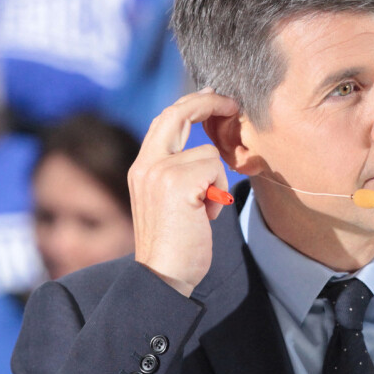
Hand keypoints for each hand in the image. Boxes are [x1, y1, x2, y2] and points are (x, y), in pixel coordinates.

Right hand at [128, 89, 238, 296]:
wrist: (163, 276)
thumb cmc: (174, 244)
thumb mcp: (167, 201)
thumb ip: (176, 172)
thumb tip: (204, 150)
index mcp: (141, 169)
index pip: (164, 121)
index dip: (190, 105)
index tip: (211, 97)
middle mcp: (145, 165)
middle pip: (177, 113)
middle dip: (209, 103)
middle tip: (231, 104)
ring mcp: (158, 172)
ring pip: (208, 152)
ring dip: (215, 182)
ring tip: (203, 210)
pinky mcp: (176, 182)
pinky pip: (214, 168)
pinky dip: (218, 192)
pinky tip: (205, 215)